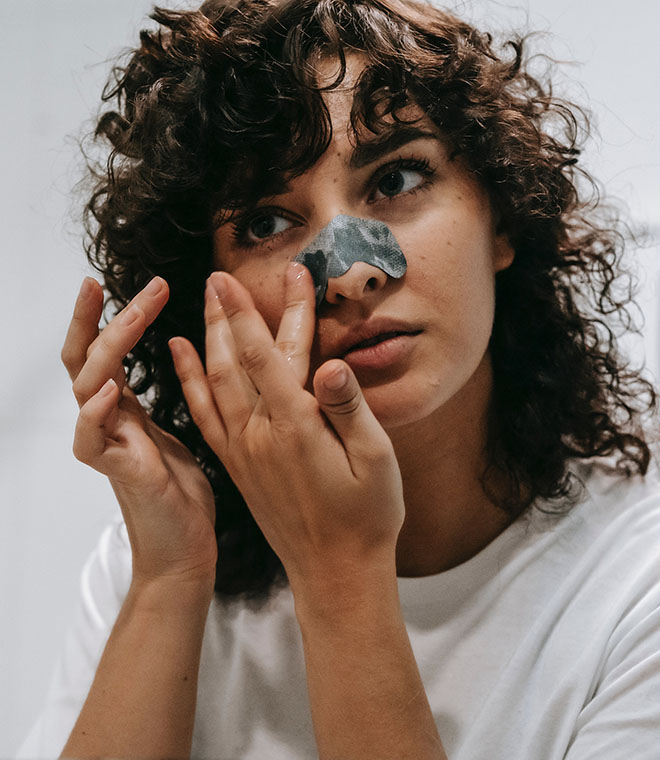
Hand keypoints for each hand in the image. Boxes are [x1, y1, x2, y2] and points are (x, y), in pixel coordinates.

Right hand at [62, 277, 216, 588]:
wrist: (185, 548)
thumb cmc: (183, 491)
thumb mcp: (182, 428)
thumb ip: (176, 393)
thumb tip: (192, 351)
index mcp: (126, 409)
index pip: (106, 352)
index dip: (110, 316)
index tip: (136, 283)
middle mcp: (111, 421)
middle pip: (85, 359)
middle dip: (95, 318)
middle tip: (103, 281)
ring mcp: (110, 444)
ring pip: (87, 386)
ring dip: (107, 347)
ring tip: (130, 316)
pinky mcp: (121, 473)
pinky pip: (90, 441)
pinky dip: (94, 415)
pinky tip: (108, 393)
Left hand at [168, 262, 404, 586]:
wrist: (333, 571)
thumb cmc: (365, 516)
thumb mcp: (376, 462)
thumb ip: (351, 410)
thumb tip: (333, 363)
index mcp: (297, 427)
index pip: (273, 354)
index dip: (262, 311)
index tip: (260, 275)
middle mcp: (261, 434)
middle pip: (241, 360)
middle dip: (232, 313)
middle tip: (221, 275)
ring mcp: (243, 450)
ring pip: (216, 381)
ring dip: (208, 338)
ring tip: (203, 302)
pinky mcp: (236, 464)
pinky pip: (204, 414)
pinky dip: (190, 380)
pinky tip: (180, 356)